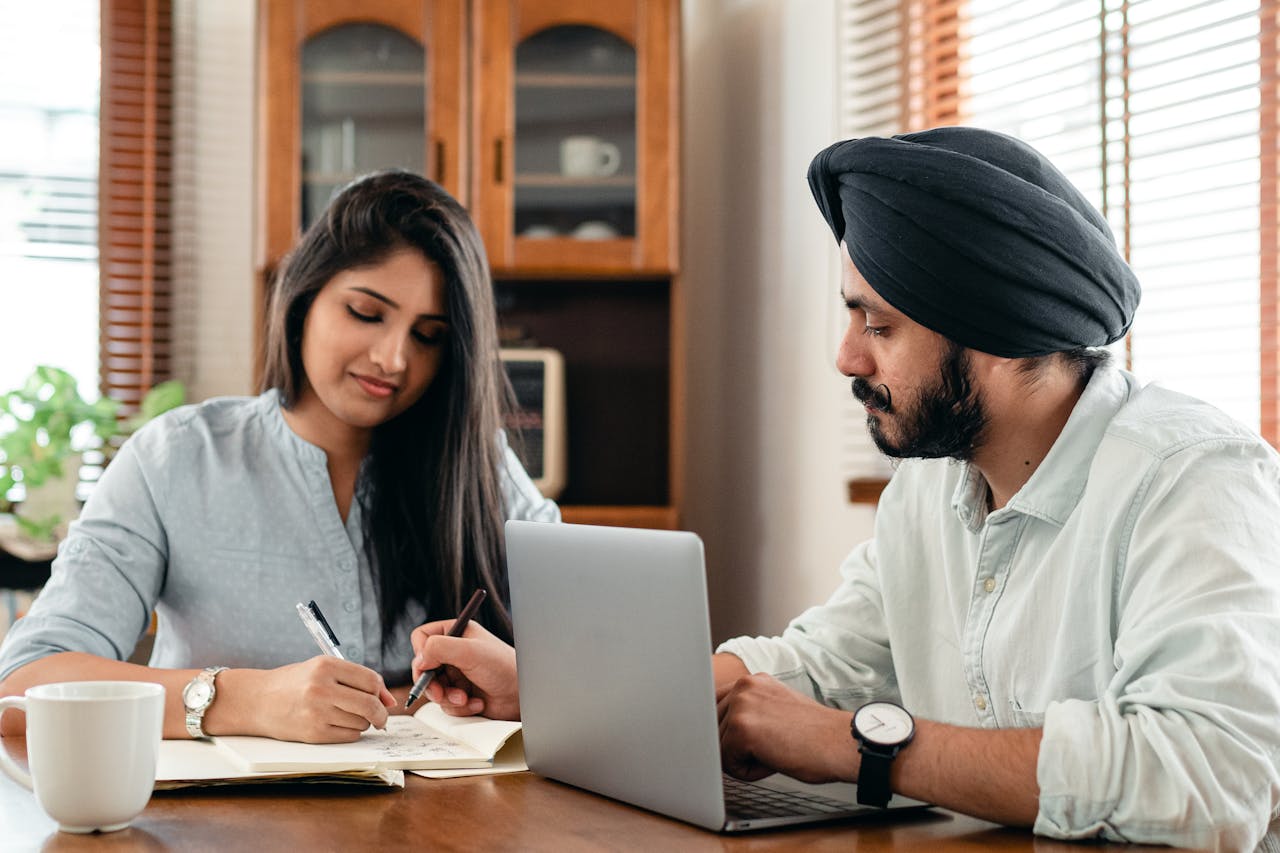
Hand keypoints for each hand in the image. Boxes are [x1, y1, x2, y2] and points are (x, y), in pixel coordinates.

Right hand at [228, 657, 394, 742]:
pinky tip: (339, 725)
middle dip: (380, 714)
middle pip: (369, 704)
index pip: (371, 680)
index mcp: (326, 666)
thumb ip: (355, 679)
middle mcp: (321, 688)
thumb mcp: (322, 669)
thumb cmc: (294, 683)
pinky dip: (351, 733)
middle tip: (380, 717)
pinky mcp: (312, 733)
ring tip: (347, 716)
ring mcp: (316, 712)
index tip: (383, 699)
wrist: (257, 700)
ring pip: (360, 722)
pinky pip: (348, 736)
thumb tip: (389, 700)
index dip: (382, 692)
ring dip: (363, 723)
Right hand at [409, 620, 518, 719]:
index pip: (422, 637)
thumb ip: (439, 648)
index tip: (427, 665)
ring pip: (432, 689)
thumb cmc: (502, 667)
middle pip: (422, 667)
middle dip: (431, 683)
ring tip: (465, 699)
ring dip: (447, 698)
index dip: (420, 652)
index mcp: (456, 633)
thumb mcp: (469, 652)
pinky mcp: (460, 694)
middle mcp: (453, 653)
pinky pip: (445, 704)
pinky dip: (458, 707)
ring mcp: (456, 674)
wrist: (522, 696)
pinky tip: (476, 703)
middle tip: (439, 693)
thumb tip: (418, 659)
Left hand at [716, 673, 857, 783]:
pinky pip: (728, 765)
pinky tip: (774, 760)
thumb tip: (720, 730)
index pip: (716, 707)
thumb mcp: (777, 710)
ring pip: (720, 748)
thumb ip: (749, 711)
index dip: (729, 731)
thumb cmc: (815, 736)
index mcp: (752, 681)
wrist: (840, 744)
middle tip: (773, 746)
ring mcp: (741, 705)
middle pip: (715, 730)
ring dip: (745, 759)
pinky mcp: (741, 729)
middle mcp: (743, 687)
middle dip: (738, 747)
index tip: (745, 740)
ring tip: (776, 751)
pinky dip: (750, 772)